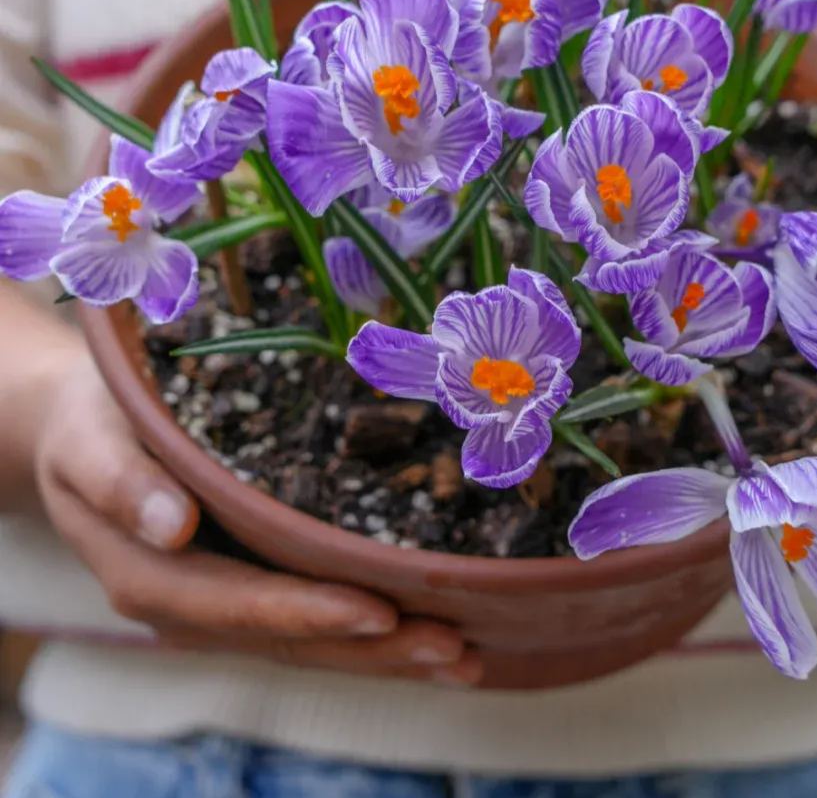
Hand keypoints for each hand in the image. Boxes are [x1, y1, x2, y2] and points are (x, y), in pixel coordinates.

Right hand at [34, 351, 480, 684]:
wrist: (89, 433)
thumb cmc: (93, 426)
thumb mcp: (91, 441)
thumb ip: (123, 483)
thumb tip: (173, 526)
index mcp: (153, 577)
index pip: (239, 604)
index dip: (307, 612)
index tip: (377, 609)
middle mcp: (196, 605)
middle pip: (291, 639)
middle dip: (373, 646)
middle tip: (452, 645)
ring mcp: (230, 603)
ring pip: (314, 643)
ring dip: (388, 653)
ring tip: (463, 655)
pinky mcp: (258, 586)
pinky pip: (319, 620)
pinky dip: (377, 634)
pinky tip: (435, 635)